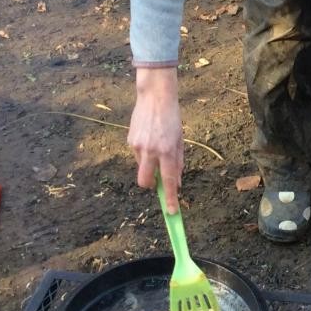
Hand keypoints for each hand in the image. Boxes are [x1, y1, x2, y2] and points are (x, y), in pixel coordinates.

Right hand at [128, 66, 183, 213]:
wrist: (155, 97)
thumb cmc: (172, 119)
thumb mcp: (181, 141)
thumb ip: (178, 162)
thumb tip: (177, 183)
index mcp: (168, 151)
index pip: (169, 181)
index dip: (170, 199)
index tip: (172, 212)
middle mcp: (151, 151)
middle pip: (145, 182)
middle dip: (151, 186)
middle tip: (158, 180)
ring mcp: (138, 146)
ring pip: (142, 167)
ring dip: (149, 165)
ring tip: (156, 145)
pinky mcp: (130, 141)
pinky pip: (137, 155)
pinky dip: (143, 152)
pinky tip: (149, 137)